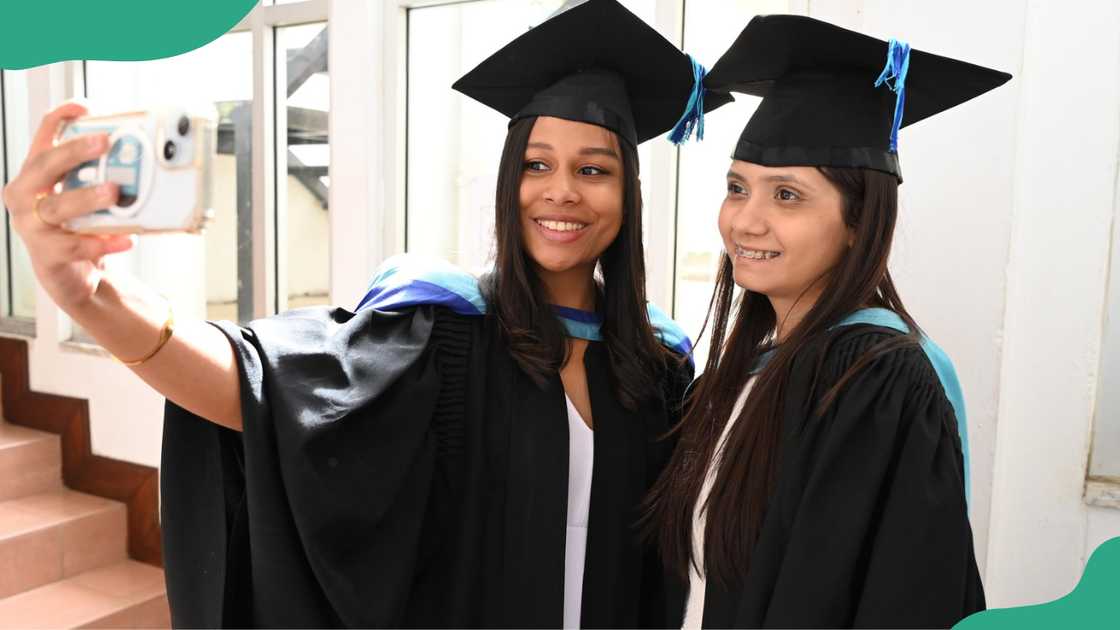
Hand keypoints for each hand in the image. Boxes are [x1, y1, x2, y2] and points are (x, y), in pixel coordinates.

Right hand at [1, 102, 133, 311]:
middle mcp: (25, 195)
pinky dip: (103, 242)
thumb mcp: (84, 196)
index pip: (43, 137)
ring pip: (57, 206)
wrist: (70, 274)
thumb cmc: (77, 227)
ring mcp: (32, 226)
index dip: (61, 118)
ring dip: (87, 197)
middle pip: (44, 166)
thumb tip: (140, 157)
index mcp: (35, 175)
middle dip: (75, 151)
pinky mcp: (47, 254)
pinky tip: (125, 238)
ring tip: (114, 192)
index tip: (84, 106)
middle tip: (104, 142)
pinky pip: (76, 246)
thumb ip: (99, 177)